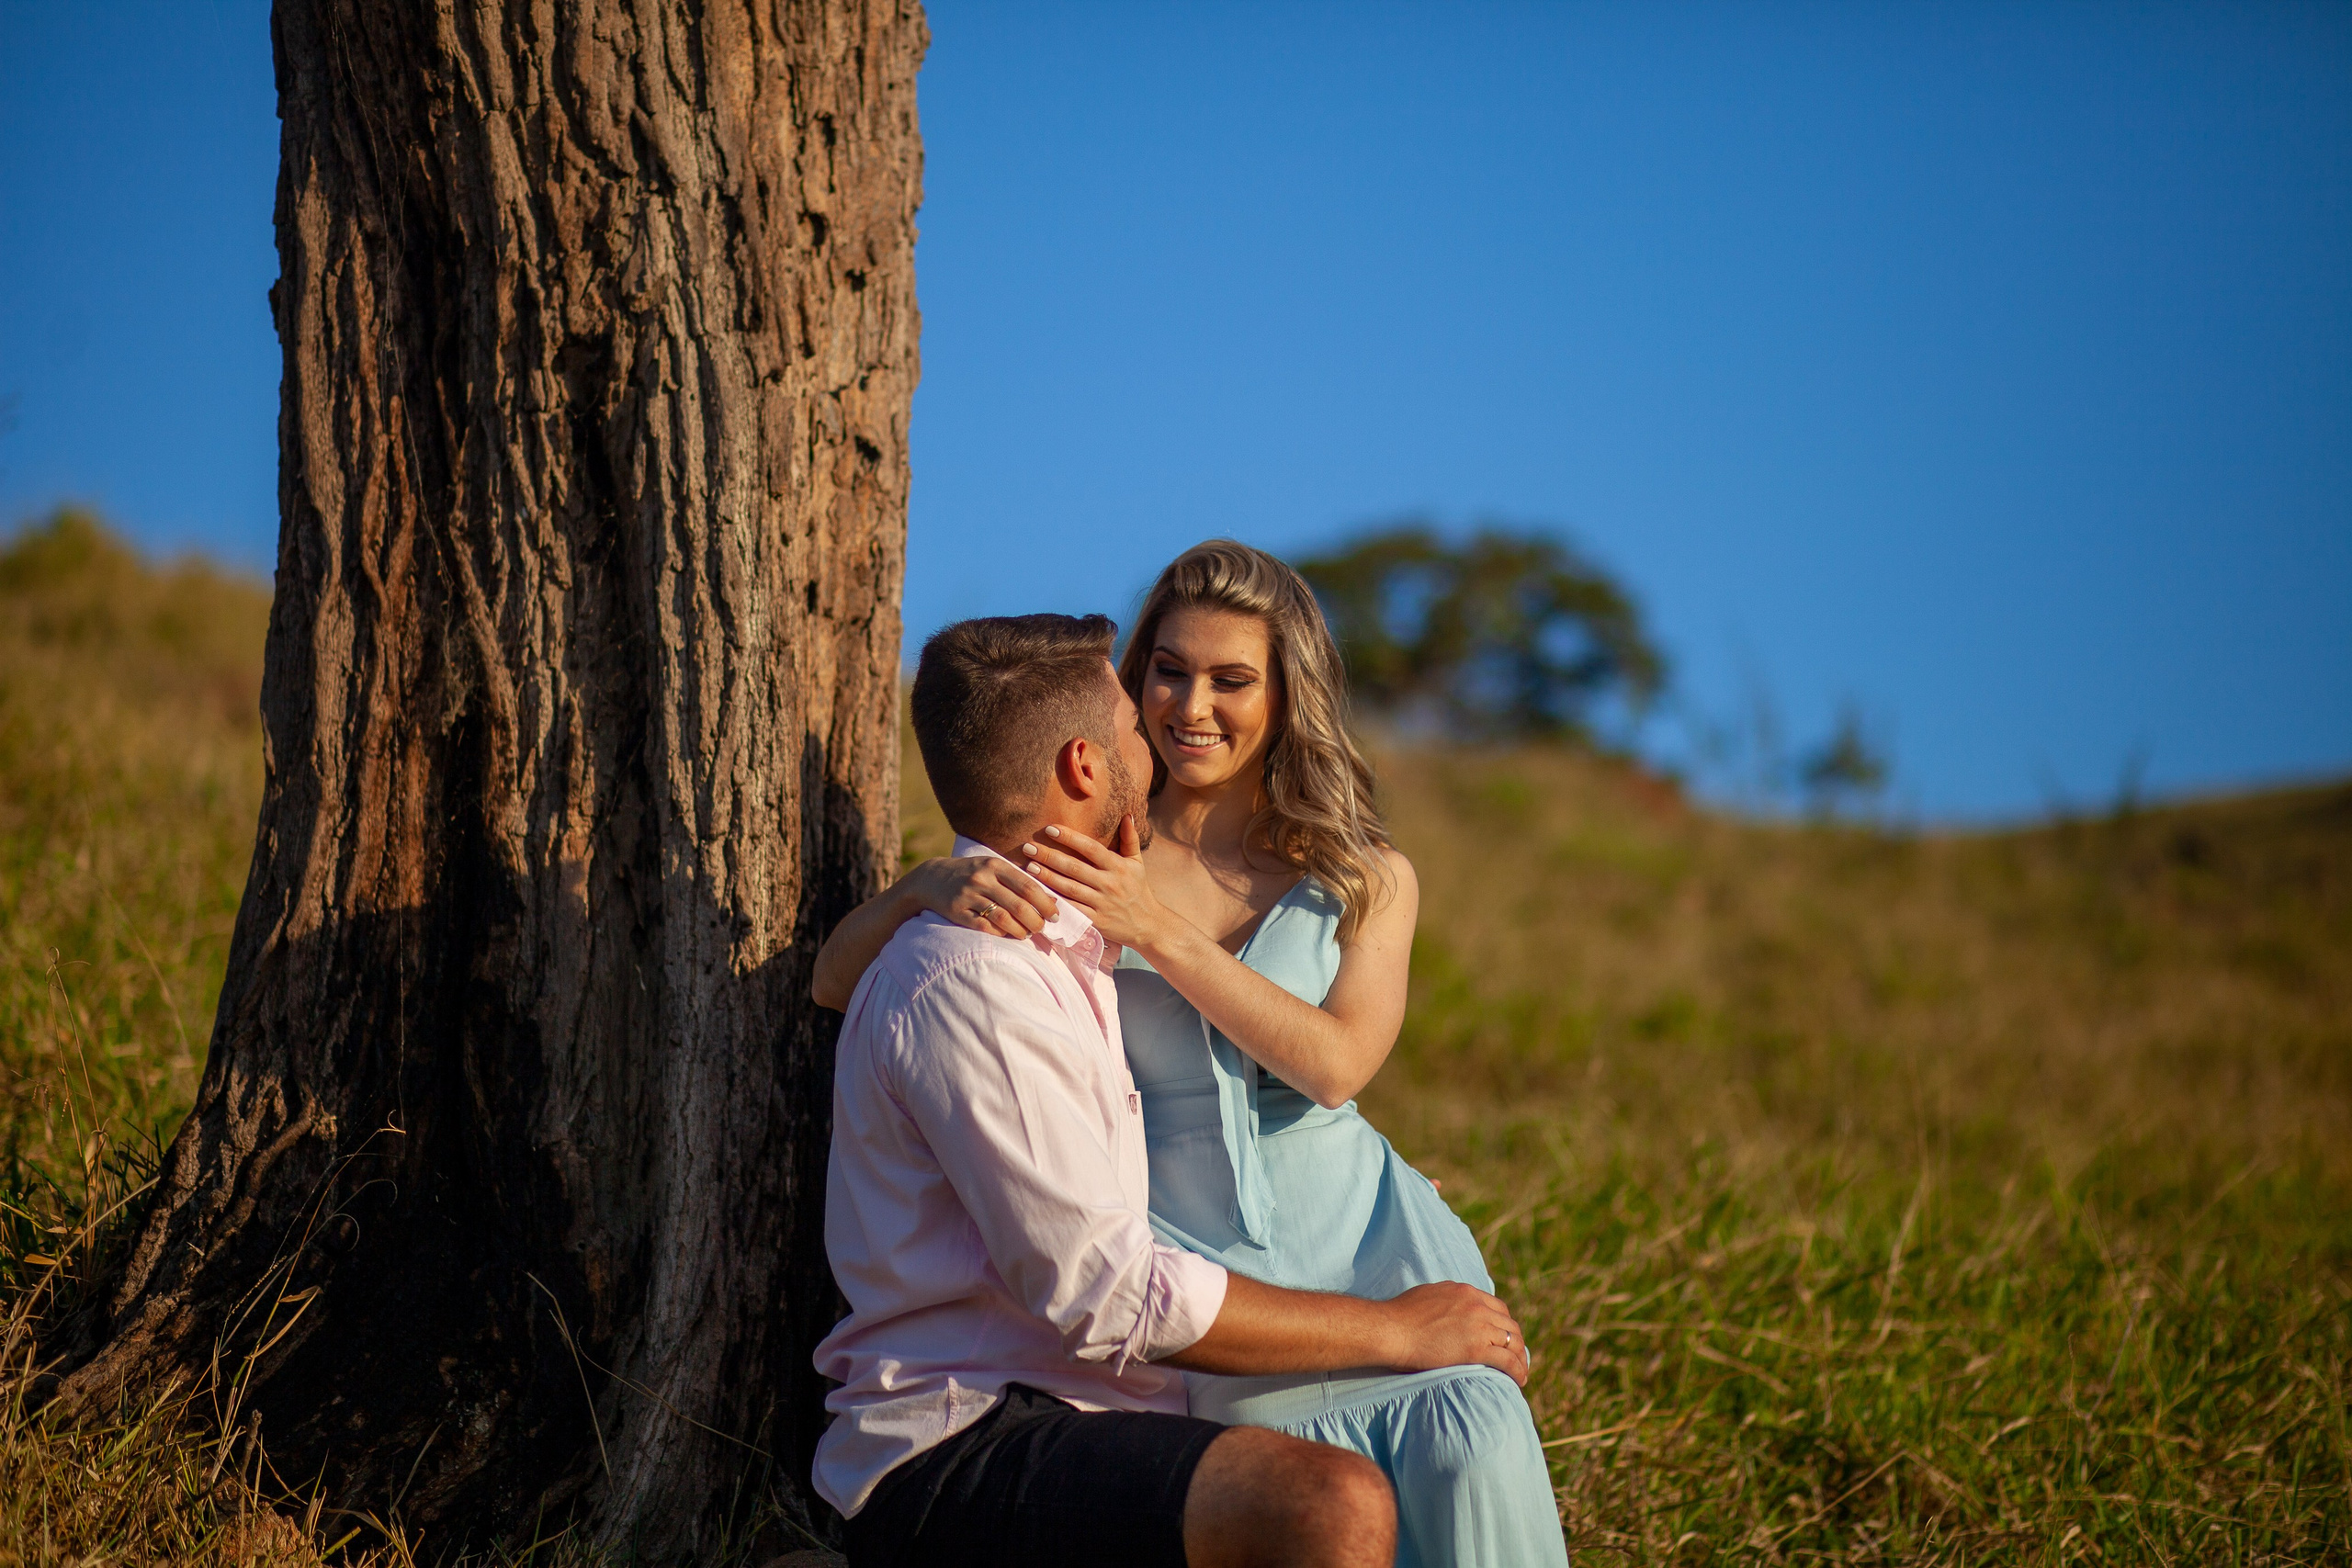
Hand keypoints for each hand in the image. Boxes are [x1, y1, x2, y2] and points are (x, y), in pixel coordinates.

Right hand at [901, 855, 1056, 939]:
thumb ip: (1019, 880)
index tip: (1055, 915)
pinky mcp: (957, 911)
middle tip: (1042, 928)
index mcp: (995, 864)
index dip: (1045, 903)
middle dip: (1036, 921)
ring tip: (1027, 934)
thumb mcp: (993, 868)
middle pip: (1019, 905)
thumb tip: (1051, 899)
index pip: (1028, 886)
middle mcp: (982, 878)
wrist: (931, 877)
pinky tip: (1007, 934)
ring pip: (1003, 918)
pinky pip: (984, 927)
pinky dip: (1000, 933)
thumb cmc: (973, 873)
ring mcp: (968, 895)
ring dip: (1020, 930)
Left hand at [1018, 818, 1172, 951]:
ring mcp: (1101, 903)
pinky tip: (1039, 893)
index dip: (1070, 838)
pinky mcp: (1095, 920)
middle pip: (1075, 868)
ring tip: (1029, 867)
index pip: (1091, 848)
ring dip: (1048, 877)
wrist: (1147, 925)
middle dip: (1050, 856)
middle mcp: (1109, 884)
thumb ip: (1131, 838)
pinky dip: (1055, 901)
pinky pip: (1072, 909)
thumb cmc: (1138, 889)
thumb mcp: (1137, 863)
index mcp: (1118, 867)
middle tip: (1029, 847)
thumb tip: (1127, 814)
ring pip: (1070, 888)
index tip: (1050, 829)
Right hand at [1378, 1282, 1530, 1385]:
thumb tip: (1447, 1307)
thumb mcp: (1428, 1295)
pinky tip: (1519, 1381)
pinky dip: (1517, 1370)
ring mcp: (1478, 1326)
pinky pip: (1506, 1360)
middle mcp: (1476, 1305)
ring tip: (1520, 1372)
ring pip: (1513, 1341)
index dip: (1503, 1324)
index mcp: (1465, 1292)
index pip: (1497, 1307)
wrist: (1391, 1329)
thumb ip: (1446, 1300)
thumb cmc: (1399, 1316)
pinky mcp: (1476, 1348)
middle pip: (1509, 1324)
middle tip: (1517, 1357)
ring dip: (1520, 1357)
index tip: (1503, 1338)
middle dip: (1516, 1341)